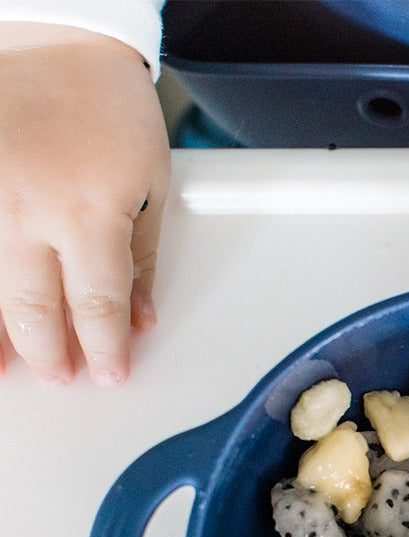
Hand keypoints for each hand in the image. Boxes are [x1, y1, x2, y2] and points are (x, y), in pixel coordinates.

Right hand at [0, 22, 169, 384]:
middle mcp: (26, 207)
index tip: (109, 373)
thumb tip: (140, 321)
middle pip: (34, 308)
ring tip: (5, 369)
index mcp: (88, 212)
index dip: (104, 350)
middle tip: (61, 377)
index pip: (98, 307)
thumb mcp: (150, 187)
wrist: (62, 42)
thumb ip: (142, 261)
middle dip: (50, 354)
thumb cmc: (111, 109)